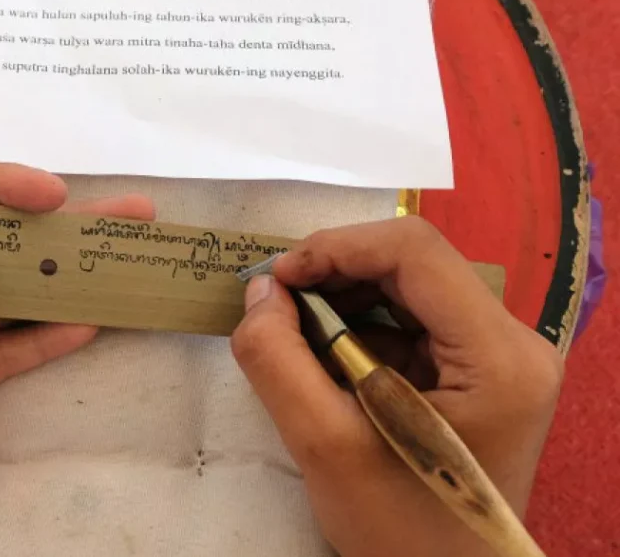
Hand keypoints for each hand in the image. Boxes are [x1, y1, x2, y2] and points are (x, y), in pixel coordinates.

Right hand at [230, 216, 562, 556]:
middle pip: (416, 266)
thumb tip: (261, 291)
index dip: (337, 247)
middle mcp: (514, 343)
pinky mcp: (482, 373)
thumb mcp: (324, 447)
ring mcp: (502, 358)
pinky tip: (327, 357)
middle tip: (275, 302)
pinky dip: (363, 329)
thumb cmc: (397, 529)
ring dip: (346, 300)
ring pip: (412, 290)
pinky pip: (416, 324)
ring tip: (294, 332)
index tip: (277, 277)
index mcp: (497, 358)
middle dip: (336, 274)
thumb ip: (278, 360)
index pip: (416, 254)